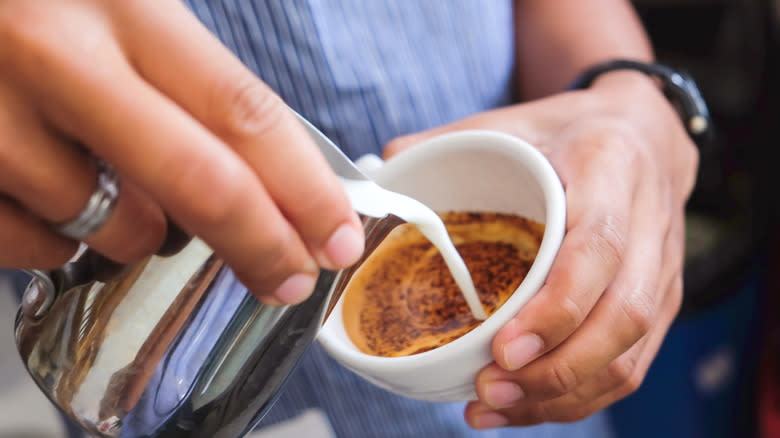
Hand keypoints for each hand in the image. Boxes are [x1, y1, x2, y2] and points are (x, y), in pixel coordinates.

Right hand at [0, 0, 363, 304]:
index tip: (336, 235)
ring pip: (105, 222)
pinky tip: (51, 195)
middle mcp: (53, 52)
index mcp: (120, 0)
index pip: (241, 109)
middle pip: (196, 180)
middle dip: (259, 243)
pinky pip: (28, 244)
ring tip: (124, 193)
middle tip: (291, 279)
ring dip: (138, 231)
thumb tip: (265, 175)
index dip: (300, 185)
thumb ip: (183, 78)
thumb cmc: (37, 5)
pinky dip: (57, 239)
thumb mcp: (117, 8)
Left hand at [385, 72, 697, 427]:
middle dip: (555, 369)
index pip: (598, 251)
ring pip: (628, 354)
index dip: (557, 308)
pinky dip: (578, 397)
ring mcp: (660, 272)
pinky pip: (630, 365)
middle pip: (621, 318)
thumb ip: (448, 140)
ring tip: (493, 406)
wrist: (646, 136)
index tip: (504, 349)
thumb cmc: (571, 132)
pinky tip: (525, 406)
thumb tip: (383, 171)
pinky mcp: (660, 304)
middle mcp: (647, 227)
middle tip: (488, 387)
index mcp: (609, 171)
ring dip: (562, 395)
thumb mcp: (515, 120)